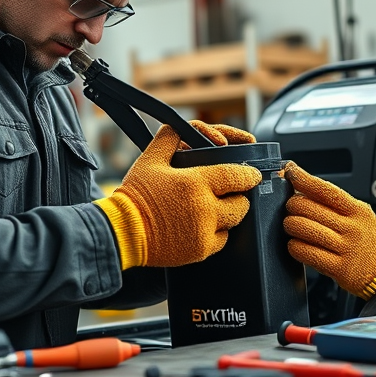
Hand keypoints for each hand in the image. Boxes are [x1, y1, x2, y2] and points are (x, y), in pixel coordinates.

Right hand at [96, 121, 261, 268]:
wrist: (122, 231)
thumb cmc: (135, 195)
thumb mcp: (151, 158)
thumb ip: (171, 136)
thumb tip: (184, 126)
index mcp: (196, 182)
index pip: (238, 176)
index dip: (249, 175)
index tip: (253, 175)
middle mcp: (205, 208)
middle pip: (241, 202)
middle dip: (238, 195)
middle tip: (229, 192)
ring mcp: (205, 232)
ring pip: (234, 221)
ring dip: (230, 213)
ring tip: (215, 207)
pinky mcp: (201, 251)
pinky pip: (222, 240)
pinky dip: (218, 232)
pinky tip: (204, 225)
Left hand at [282, 162, 375, 298]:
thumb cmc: (363, 240)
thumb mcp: (358, 216)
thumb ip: (334, 203)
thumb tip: (301, 186)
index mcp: (358, 211)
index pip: (326, 190)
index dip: (304, 179)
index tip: (290, 172)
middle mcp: (354, 228)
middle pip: (309, 208)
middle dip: (292, 205)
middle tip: (290, 208)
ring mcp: (347, 249)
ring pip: (304, 229)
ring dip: (290, 225)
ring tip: (291, 225)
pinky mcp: (339, 268)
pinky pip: (306, 252)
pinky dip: (294, 246)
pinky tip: (295, 244)